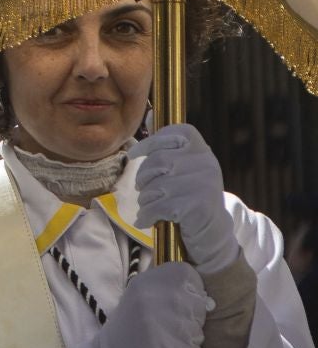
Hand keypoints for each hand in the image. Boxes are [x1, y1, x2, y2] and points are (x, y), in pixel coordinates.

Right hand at [69, 262, 211, 347]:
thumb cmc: (131, 324)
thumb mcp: (141, 295)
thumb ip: (168, 289)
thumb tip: (207, 299)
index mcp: (146, 281)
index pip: (187, 273)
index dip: (192, 287)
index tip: (185, 299)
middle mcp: (153, 296)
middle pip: (198, 303)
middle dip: (193, 318)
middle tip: (173, 325)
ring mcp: (160, 321)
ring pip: (198, 329)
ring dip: (190, 338)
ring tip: (169, 339)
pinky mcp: (166, 345)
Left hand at [131, 124, 240, 272]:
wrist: (213, 232)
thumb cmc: (190, 197)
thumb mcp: (184, 168)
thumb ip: (168, 146)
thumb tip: (149, 115)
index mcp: (202, 151)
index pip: (174, 133)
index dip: (150, 142)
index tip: (134, 155)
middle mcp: (205, 163)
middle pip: (157, 160)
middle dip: (144, 178)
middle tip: (146, 190)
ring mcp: (202, 184)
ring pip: (155, 185)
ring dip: (146, 199)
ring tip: (153, 206)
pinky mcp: (196, 206)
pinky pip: (157, 206)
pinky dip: (147, 215)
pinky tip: (149, 220)